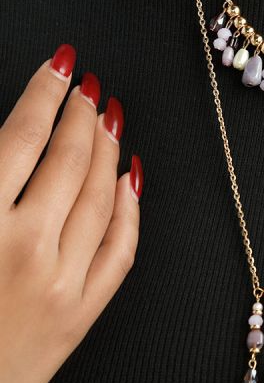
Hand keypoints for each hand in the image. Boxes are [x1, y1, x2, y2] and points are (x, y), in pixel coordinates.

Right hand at [0, 45, 142, 382]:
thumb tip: (10, 144)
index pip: (23, 135)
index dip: (45, 93)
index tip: (60, 66)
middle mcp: (25, 248)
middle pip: (69, 160)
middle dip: (82, 115)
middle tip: (89, 87)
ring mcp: (61, 284)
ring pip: (101, 197)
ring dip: (108, 150)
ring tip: (109, 119)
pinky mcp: (80, 316)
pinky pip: (121, 251)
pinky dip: (130, 210)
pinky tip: (132, 179)